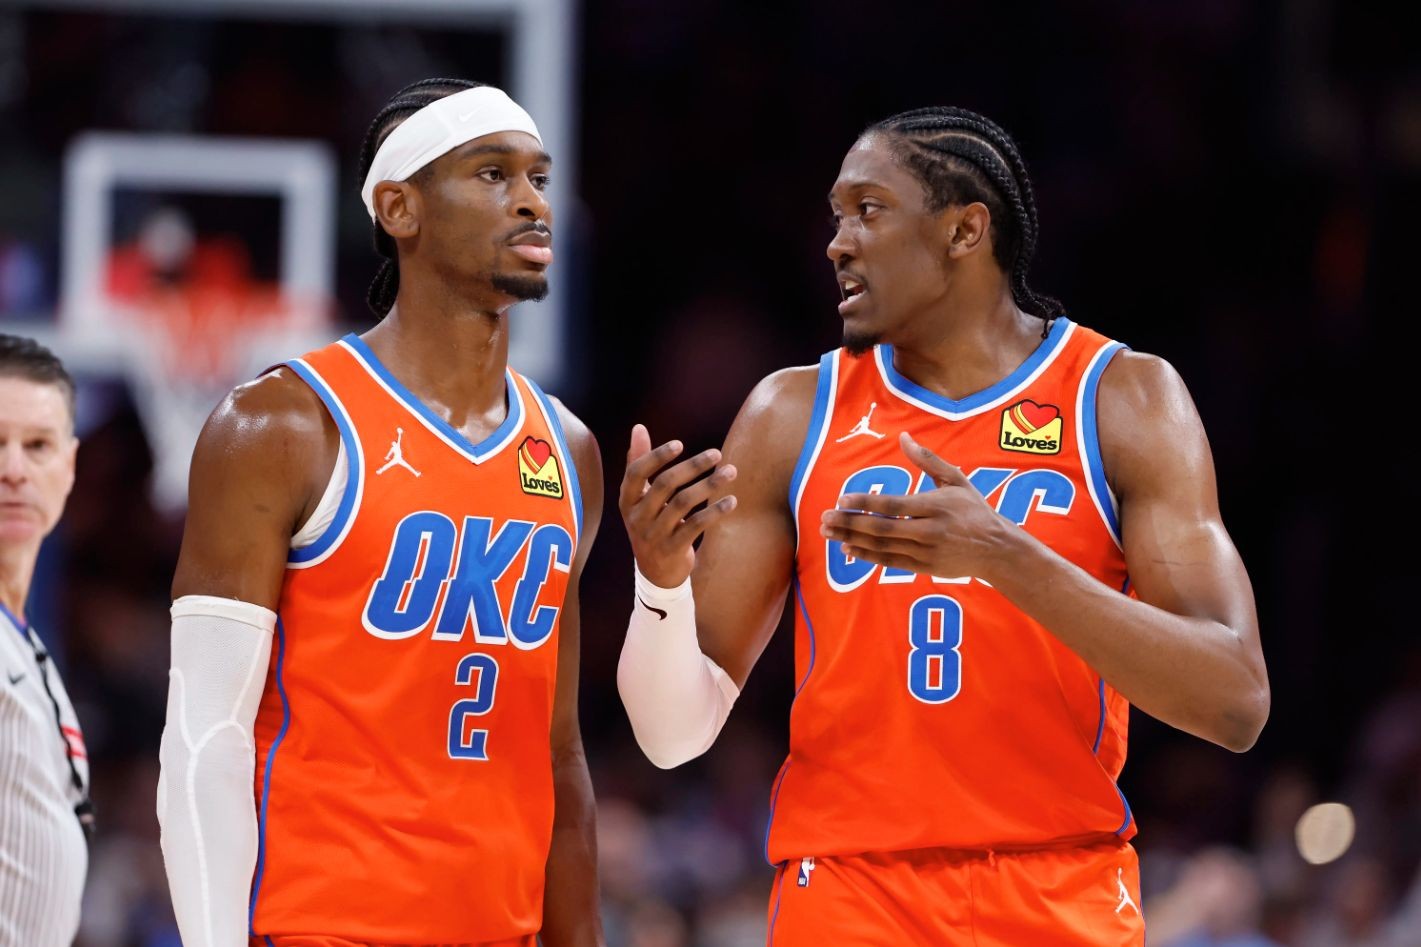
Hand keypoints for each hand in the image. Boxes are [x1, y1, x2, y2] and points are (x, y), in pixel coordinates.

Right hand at [619, 423, 737, 587]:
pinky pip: (696, 525)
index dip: (656, 456)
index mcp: (627, 501)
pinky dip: (715, 511)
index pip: (636, 473)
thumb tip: (638, 427)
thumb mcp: (640, 498)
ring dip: (709, 485)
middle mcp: (636, 518)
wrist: (655, 574)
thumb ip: (638, 462)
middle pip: (665, 485)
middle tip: (717, 454)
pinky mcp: (672, 550)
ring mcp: (653, 535)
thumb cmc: (651, 524)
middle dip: (693, 466)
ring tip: (731, 472)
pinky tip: (732, 501)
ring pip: (683, 503)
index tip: (680, 444)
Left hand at [819, 432, 1013, 579]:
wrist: (997, 549)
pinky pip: (890, 561)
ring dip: (852, 539)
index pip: (894, 506)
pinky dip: (867, 555)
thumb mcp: (956, 479)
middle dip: (850, 523)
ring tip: (827, 533)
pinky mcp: (924, 567)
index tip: (842, 499)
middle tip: (824, 518)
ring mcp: (927, 552)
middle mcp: (930, 531)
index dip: (866, 503)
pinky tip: (848, 548)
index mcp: (937, 506)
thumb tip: (904, 437)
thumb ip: (928, 460)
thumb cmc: (974, 509)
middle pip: (883, 528)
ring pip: (883, 547)